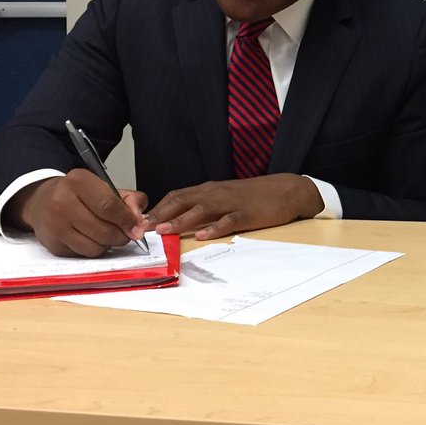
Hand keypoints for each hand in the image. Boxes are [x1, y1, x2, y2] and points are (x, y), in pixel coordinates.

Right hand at [10, 170, 148, 257]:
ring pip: (96, 247)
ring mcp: (55, 225)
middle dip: (122, 235)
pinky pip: (84, 254)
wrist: (42, 202)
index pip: (109, 206)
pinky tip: (91, 238)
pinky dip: (94, 249)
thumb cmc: (79, 195)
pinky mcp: (53, 244)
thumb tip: (139, 221)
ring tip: (106, 233)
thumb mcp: (105, 187)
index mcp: (78, 182)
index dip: (127, 220)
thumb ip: (129, 199)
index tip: (137, 227)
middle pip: (104, 230)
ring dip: (108, 244)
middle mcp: (62, 202)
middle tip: (125, 233)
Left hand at [149, 174, 323, 239]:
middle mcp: (216, 193)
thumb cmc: (254, 196)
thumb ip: (205, 206)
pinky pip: (229, 220)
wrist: (287, 190)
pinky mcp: (247, 213)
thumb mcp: (226, 197)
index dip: (157, 207)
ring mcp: (231, 202)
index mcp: (209, 189)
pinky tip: (204, 235)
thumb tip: (180, 220)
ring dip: (181, 220)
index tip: (138, 221)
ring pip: (201, 209)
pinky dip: (215, 227)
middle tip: (141, 228)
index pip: (177, 195)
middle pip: (182, 200)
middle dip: (160, 214)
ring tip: (164, 230)